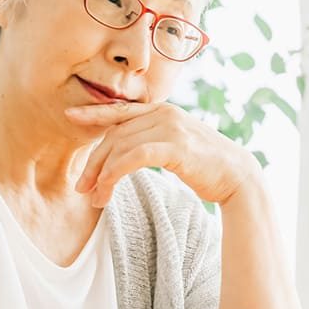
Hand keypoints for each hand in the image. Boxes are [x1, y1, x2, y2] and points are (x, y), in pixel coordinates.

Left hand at [65, 101, 259, 206]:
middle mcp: (164, 113)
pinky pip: (133, 157)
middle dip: (94, 162)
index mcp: (163, 111)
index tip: (70, 116)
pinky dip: (115, 173)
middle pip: (115, 133)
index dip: (94, 113)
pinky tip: (108, 189)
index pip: (121, 111)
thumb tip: (127, 151)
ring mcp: (170, 127)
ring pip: (121, 146)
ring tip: (95, 198)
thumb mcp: (176, 145)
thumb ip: (153, 140)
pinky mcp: (174, 146)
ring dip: (102, 174)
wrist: (237, 175)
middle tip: (81, 186)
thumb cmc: (206, 166)